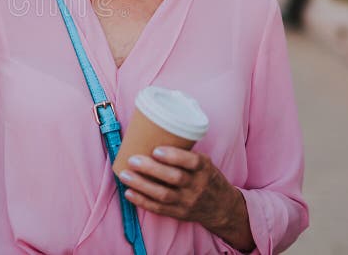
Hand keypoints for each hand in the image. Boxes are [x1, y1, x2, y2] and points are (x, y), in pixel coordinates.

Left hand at [118, 146, 254, 251]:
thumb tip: (151, 134)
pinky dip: (142, 201)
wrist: (223, 207)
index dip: (173, 156)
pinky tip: (129, 193)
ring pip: (163, 194)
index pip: (192, 162)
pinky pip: (159, 209)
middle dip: (151, 169)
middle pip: (174, 178)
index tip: (155, 150)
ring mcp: (188, 201)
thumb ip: (184, 153)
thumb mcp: (204, 163)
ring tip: (125, 175)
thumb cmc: (206, 177)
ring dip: (141, 185)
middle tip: (133, 160)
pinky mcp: (180, 213)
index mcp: (205, 168)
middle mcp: (197, 186)